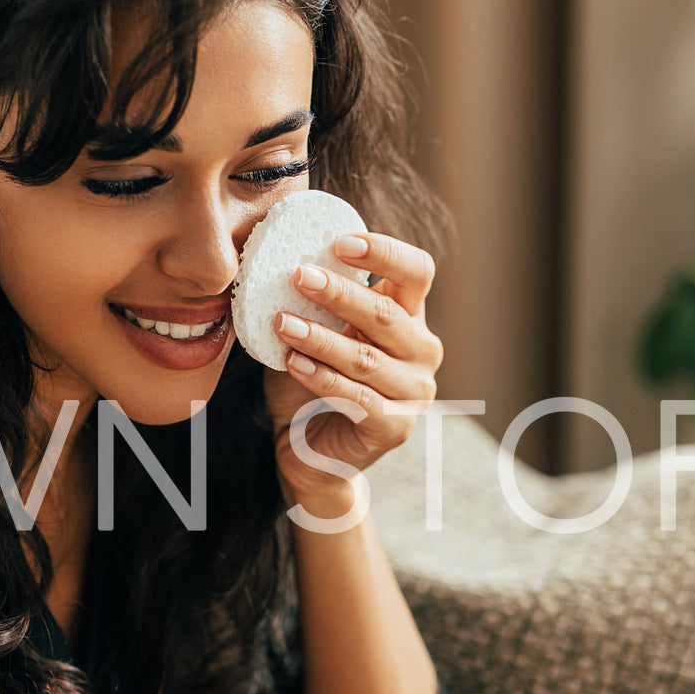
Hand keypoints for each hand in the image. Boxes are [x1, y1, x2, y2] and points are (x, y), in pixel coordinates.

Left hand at [262, 233, 442, 516]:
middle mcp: (421, 352)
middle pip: (386, 313)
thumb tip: (273, 259)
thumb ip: (312, 302)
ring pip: (366, 357)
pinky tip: (293, 363)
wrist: (312, 451)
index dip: (384, 252)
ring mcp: (413, 392)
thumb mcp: (316, 333)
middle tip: (298, 275)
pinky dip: (321, 377)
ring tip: (282, 322)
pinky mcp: (395, 427)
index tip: (339, 243)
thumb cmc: (313, 383)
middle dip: (339, 292)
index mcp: (409, 318)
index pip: (416, 272)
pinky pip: (356, 397)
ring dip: (320, 337)